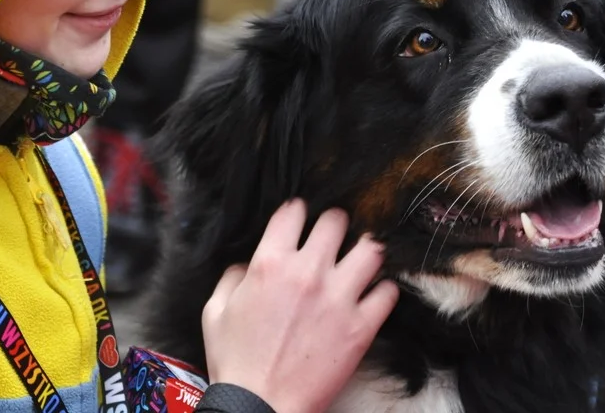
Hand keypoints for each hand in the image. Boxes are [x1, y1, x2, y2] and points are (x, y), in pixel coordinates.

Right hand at [201, 199, 399, 412]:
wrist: (260, 405)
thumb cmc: (235, 361)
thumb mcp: (215, 311)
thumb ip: (232, 276)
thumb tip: (247, 263)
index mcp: (269, 263)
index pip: (293, 210)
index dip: (296, 211)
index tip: (299, 218)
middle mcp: (307, 272)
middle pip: (336, 220)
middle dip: (334, 224)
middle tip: (333, 236)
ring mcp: (339, 298)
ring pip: (371, 249)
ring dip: (365, 249)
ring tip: (360, 257)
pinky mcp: (361, 327)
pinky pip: (388, 293)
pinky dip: (383, 289)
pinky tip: (373, 294)